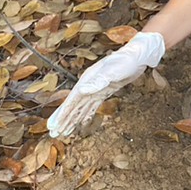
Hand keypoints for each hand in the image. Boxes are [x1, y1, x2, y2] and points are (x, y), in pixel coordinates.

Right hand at [47, 32, 164, 137]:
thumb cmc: (124, 61)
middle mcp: (89, 85)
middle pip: (73, 106)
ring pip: (81, 108)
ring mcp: (96, 89)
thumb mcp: (112, 72)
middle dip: (63, 120)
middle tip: (53, 133)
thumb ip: (97, 82)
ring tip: (64, 132)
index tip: (52, 125)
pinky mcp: (105, 92)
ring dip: (72, 120)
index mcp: (87, 80)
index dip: (61, 113)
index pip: (71, 100)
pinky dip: (86, 115)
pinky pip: (92, 107)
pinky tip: (82, 122)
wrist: (137, 56)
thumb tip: (81, 90)